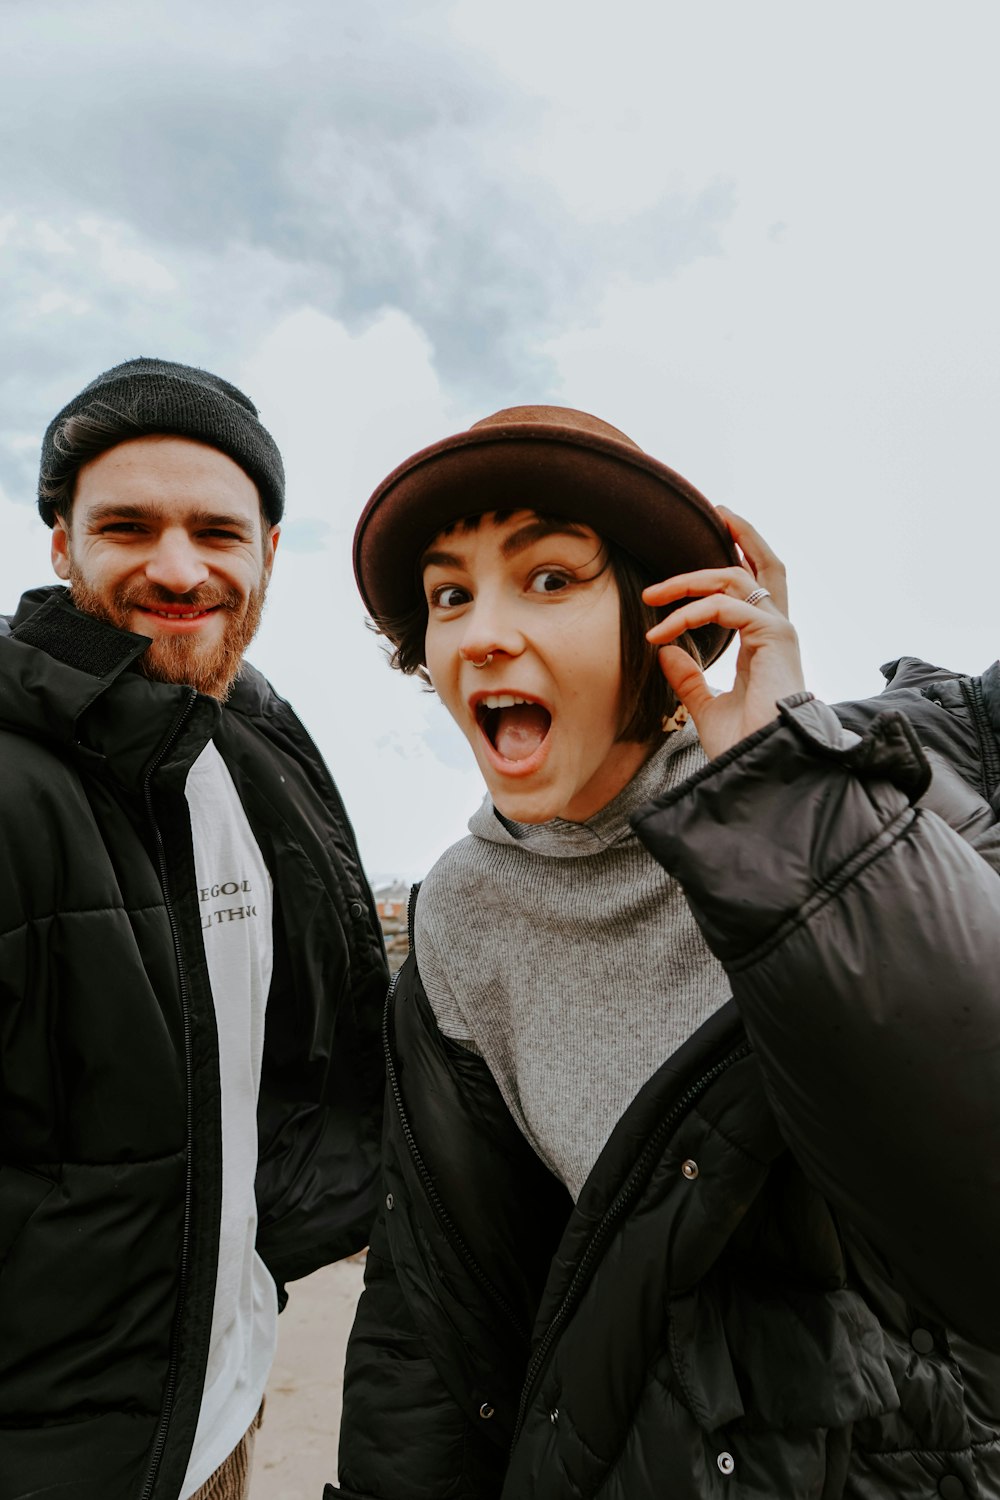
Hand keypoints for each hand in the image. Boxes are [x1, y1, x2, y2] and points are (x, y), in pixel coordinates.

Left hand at [643, 508, 804, 760]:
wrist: (763, 767)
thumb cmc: (744, 745)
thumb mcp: (706, 707)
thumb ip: (688, 678)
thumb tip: (666, 651)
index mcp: (766, 643)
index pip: (758, 588)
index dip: (742, 556)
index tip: (714, 536)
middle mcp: (777, 631)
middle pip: (765, 566)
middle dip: (742, 534)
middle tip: (714, 512)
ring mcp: (779, 632)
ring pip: (735, 580)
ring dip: (689, 581)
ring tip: (651, 596)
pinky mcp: (774, 638)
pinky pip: (726, 607)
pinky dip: (689, 614)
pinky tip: (662, 631)